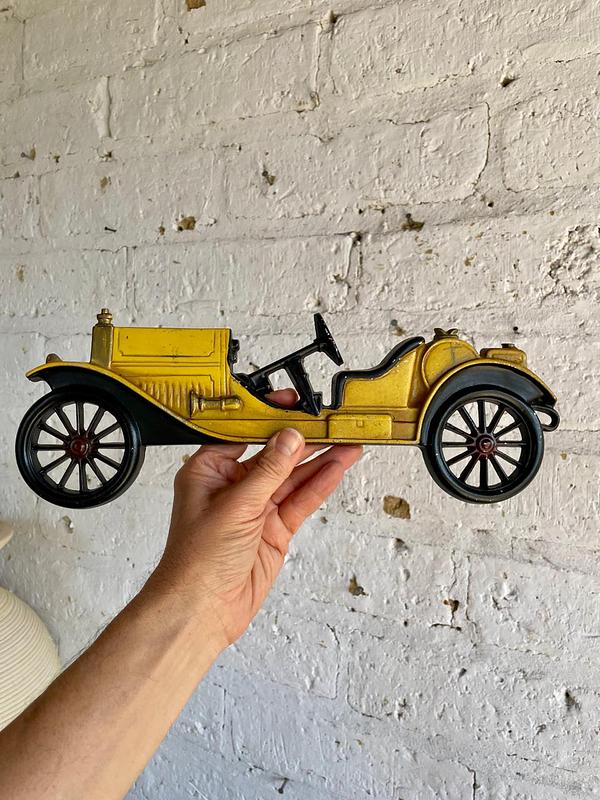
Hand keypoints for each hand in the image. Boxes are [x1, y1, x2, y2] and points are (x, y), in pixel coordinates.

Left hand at [149, 390, 361, 647]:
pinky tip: (336, 468)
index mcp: (209, 471)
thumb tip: (289, 438)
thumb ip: (268, 471)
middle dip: (304, 439)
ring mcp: (256, 508)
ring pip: (293, 477)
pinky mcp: (274, 529)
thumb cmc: (196, 561)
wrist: (202, 610)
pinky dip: (319, 485)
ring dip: (320, 460)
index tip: (294, 405)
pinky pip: (300, 501)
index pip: (244, 434)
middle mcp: (232, 486)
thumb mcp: (235, 506)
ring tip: (347, 442)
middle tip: (332, 423)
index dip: (270, 417)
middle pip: (275, 454)